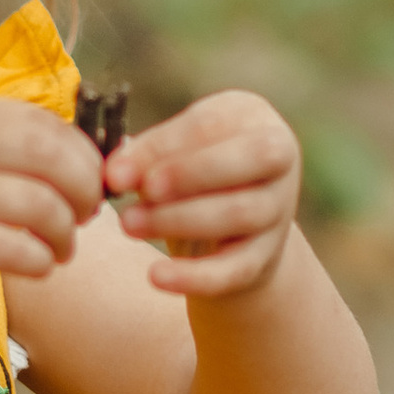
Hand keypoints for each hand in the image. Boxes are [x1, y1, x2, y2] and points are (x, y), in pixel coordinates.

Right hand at [0, 96, 104, 319]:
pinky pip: (12, 247)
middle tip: (86, 216)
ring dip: (64, 232)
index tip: (91, 185)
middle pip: (48, 156)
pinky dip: (40, 259)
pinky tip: (38, 267)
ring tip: (61, 250)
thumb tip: (82, 158)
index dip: (81, 155)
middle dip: (83, 189)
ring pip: (37, 204)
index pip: (42, 123)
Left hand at [105, 91, 301, 297]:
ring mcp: (278, 208)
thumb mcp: (175, 152)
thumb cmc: (194, 174)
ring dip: (179, 219)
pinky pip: (235, 268)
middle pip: (248, 159)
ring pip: (239, 213)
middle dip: (187, 174)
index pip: (210, 124)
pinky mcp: (267, 256)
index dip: (162, 147)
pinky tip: (156, 276)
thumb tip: (115, 173)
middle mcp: (279, 158)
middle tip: (141, 191)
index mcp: (251, 117)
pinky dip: (195, 276)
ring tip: (129, 224)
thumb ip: (147, 156)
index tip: (117, 171)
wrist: (234, 228)